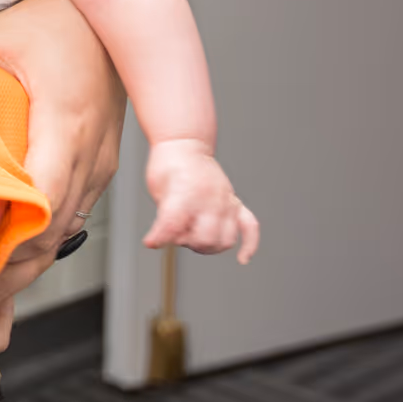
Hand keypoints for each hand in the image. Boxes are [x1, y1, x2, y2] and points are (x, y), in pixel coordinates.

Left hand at [0, 0, 124, 268]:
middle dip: (14, 259)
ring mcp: (104, 159)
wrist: (116, 10)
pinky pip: (76, 211)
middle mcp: (91, 146)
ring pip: (69, 227)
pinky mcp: (104, 163)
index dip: (13, 234)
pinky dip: (45, 234)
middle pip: (57, 226)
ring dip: (30, 253)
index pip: (46, 195)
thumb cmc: (55, 18)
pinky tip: (8, 249)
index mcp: (64, 118)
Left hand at [144, 139, 258, 262]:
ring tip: (194, 236)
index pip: (175, 225)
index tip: (151, 242)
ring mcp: (226, 201)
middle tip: (175, 233)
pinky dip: (250, 244)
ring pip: (226, 239)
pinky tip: (243, 257)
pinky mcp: (235, 203)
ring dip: (210, 246)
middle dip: (187, 243)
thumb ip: (164, 217)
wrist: (185, 144)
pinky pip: (251, 228)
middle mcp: (210, 198)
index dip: (160, 238)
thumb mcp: (157, 189)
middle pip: (205, 239)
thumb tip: (161, 241)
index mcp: (187, 192)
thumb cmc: (168, 165)